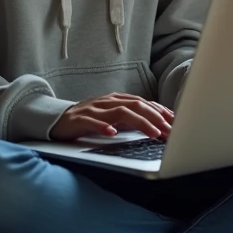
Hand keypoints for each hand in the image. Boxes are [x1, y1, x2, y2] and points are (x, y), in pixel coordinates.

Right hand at [50, 93, 174, 141]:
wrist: (58, 119)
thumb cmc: (89, 119)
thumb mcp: (112, 116)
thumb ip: (130, 118)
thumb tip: (156, 125)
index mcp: (116, 100)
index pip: (142, 102)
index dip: (159, 110)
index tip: (174, 120)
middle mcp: (107, 102)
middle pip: (135, 105)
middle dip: (155, 117)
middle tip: (169, 130)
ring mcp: (94, 109)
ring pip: (120, 112)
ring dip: (139, 122)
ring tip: (152, 133)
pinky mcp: (80, 119)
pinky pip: (93, 122)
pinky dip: (104, 127)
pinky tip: (113, 133)